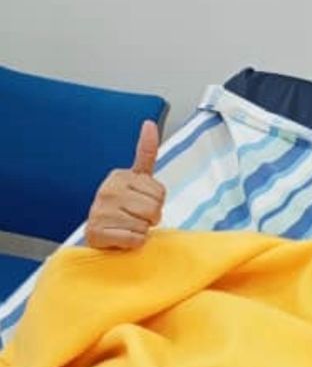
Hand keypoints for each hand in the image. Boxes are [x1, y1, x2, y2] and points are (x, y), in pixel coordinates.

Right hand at [86, 121, 165, 248]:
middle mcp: (108, 189)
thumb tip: (149, 123)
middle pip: (155, 208)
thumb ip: (146, 154)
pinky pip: (134, 239)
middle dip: (151, 217)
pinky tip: (121, 237)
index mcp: (120, 175)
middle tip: (136, 217)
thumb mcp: (138, 179)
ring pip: (145, 224)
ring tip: (127, 226)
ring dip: (142, 230)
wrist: (101, 234)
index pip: (159, 192)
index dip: (157, 202)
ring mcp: (100, 210)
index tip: (141, 201)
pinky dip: (133, 242)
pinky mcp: (97, 231)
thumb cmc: (124, 206)